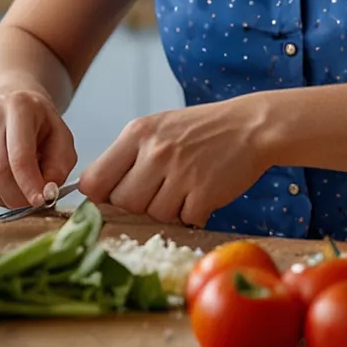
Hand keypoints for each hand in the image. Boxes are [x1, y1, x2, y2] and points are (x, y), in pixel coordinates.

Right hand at [0, 89, 76, 208]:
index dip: (30, 185)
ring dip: (2, 195)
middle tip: (31, 202)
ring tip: (20, 190)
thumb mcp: (63, 141)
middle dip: (16, 196)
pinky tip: (4, 185)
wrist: (17, 106)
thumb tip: (45, 194)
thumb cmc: (42, 126)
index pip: (20, 156)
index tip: (40, 201)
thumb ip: (58, 167)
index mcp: (19, 107)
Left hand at [80, 96, 274, 227]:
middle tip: (160, 191)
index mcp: (137, 133)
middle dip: (138, 205)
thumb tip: (96, 192)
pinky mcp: (203, 193)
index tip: (112, 198)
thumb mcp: (159, 129)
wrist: (251, 126)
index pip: (95, 179)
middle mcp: (155, 151)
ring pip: (153, 215)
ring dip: (168, 210)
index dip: (100, 196)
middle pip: (122, 203)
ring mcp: (180, 172)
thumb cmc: (202, 130)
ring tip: (185, 188)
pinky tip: (202, 194)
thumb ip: (128, 156)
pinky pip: (184, 220)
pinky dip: (193, 215)